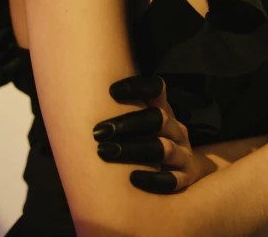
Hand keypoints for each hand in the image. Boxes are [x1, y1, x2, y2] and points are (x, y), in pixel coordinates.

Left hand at [92, 74, 202, 193]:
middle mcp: (176, 129)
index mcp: (165, 111)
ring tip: (105, 152)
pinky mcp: (185, 178)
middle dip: (128, 124)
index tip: (112, 91)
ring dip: (134, 149)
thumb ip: (124, 110)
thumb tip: (82, 93)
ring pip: (164, 148)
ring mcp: (183, 154)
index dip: (137, 87)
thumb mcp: (144, 122)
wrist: (185, 171)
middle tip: (99, 132)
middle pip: (158, 118)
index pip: (157, 89)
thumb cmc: (150, 141)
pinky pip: (172, 180)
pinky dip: (153, 179)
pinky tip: (132, 179)